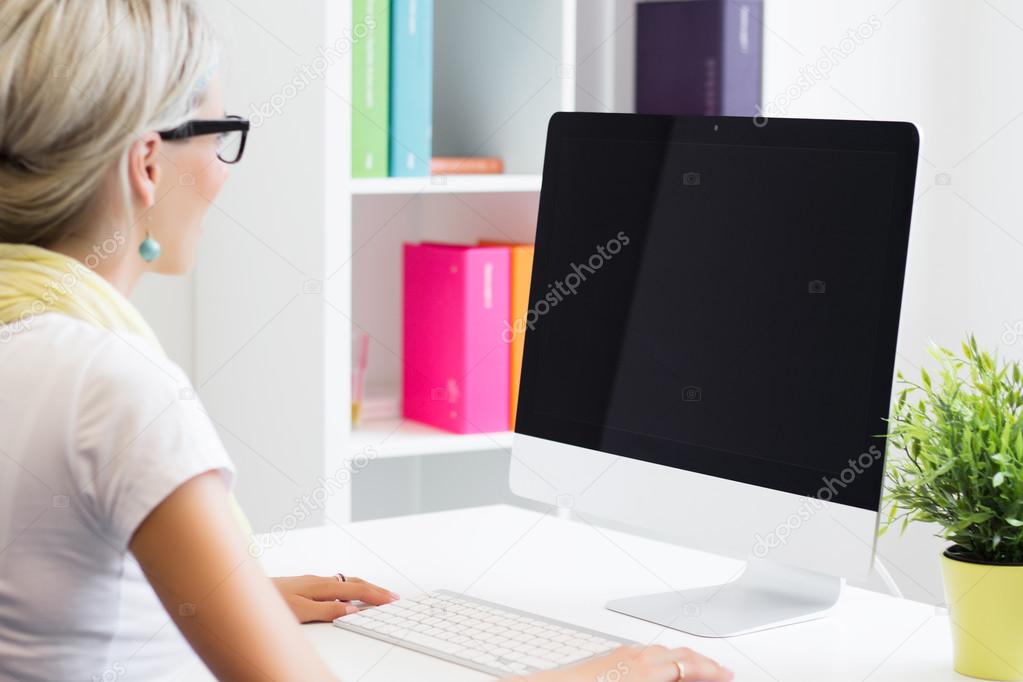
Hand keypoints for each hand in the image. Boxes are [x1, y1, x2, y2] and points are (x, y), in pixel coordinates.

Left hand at [272, 574, 399, 622]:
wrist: (248, 591)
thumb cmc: (270, 602)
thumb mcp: (300, 611)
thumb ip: (326, 610)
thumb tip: (352, 610)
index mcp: (321, 586)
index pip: (356, 590)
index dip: (375, 595)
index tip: (392, 599)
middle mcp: (319, 581)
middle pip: (354, 583)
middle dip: (374, 589)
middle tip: (391, 596)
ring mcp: (312, 582)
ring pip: (345, 583)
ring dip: (363, 588)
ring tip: (376, 594)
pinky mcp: (306, 586)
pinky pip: (336, 585)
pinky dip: (349, 589)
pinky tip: (347, 595)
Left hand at [513, 645, 732, 681]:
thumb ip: (670, 680)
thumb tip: (686, 677)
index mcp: (646, 669)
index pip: (689, 665)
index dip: (712, 669)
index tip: (726, 674)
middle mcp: (634, 656)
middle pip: (678, 653)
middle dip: (701, 661)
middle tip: (718, 670)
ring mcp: (620, 654)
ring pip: (660, 651)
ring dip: (680, 658)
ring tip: (693, 670)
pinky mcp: (608, 656)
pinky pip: (642, 653)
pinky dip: (659, 658)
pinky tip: (658, 667)